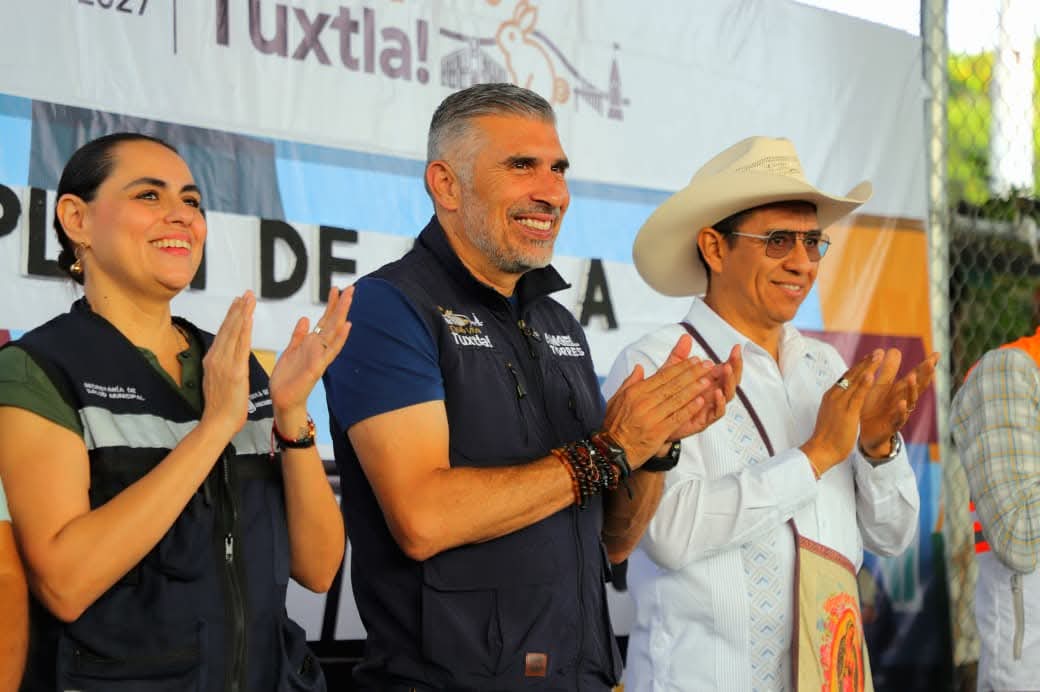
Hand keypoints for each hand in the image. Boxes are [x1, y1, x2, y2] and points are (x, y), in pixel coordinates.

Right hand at [200, 291, 255, 436]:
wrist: (216, 423)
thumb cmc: (221, 407)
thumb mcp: (218, 381)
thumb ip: (222, 367)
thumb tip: (226, 358)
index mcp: (212, 360)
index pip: (223, 333)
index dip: (231, 316)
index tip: (237, 302)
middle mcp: (216, 358)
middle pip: (228, 328)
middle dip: (237, 309)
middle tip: (245, 293)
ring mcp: (224, 364)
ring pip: (234, 333)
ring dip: (241, 313)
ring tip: (248, 298)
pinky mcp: (234, 371)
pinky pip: (240, 346)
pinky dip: (244, 330)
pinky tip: (248, 318)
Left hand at [269, 286, 353, 425]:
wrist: (283, 401)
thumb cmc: (287, 379)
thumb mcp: (291, 351)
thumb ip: (299, 336)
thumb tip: (306, 319)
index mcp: (312, 344)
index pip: (325, 320)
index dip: (331, 305)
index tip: (336, 289)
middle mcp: (319, 349)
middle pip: (333, 323)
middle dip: (342, 305)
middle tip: (351, 287)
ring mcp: (320, 357)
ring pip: (334, 332)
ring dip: (343, 315)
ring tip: (350, 299)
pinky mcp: (316, 368)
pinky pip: (330, 351)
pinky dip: (339, 338)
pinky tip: (346, 326)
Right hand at [603, 335, 725, 467]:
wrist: (611, 452)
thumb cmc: (613, 425)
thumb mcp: (616, 399)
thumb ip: (630, 382)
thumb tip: (639, 367)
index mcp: (634, 392)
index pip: (662, 376)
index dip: (681, 367)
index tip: (694, 360)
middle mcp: (643, 402)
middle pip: (673, 385)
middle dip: (692, 374)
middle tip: (707, 365)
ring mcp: (651, 417)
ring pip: (677, 399)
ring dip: (694, 389)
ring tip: (708, 380)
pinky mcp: (658, 432)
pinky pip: (677, 417)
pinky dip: (690, 409)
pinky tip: (701, 402)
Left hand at [651, 342, 742, 453]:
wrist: (653, 420)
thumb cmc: (664, 396)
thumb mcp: (670, 372)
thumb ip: (679, 356)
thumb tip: (686, 336)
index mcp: (708, 381)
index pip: (725, 369)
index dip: (733, 359)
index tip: (736, 347)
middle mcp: (712, 394)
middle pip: (730, 381)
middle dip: (735, 369)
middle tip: (734, 358)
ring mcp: (709, 407)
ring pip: (726, 396)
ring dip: (729, 383)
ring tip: (727, 370)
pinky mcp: (703, 420)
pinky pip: (716, 413)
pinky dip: (719, 403)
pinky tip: (717, 393)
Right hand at [800, 349, 881, 474]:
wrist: (820, 450)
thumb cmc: (827, 437)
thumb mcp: (832, 415)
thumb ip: (839, 406)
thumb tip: (845, 402)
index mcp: (831, 397)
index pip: (846, 378)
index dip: (859, 367)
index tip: (869, 358)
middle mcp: (834, 396)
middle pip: (852, 375)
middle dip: (866, 362)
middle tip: (878, 352)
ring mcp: (840, 403)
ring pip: (855, 381)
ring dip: (868, 367)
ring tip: (879, 356)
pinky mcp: (847, 412)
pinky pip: (858, 396)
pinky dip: (864, 384)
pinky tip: (871, 374)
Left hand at [859, 350, 938, 455]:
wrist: (864, 433)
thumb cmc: (874, 407)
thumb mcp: (880, 386)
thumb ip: (888, 370)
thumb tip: (895, 349)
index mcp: (900, 390)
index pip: (916, 376)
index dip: (926, 366)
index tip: (936, 354)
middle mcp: (903, 400)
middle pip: (917, 387)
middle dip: (925, 375)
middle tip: (931, 363)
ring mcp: (898, 414)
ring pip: (910, 401)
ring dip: (912, 390)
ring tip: (912, 377)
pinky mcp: (891, 426)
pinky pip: (898, 419)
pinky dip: (901, 411)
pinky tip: (902, 403)